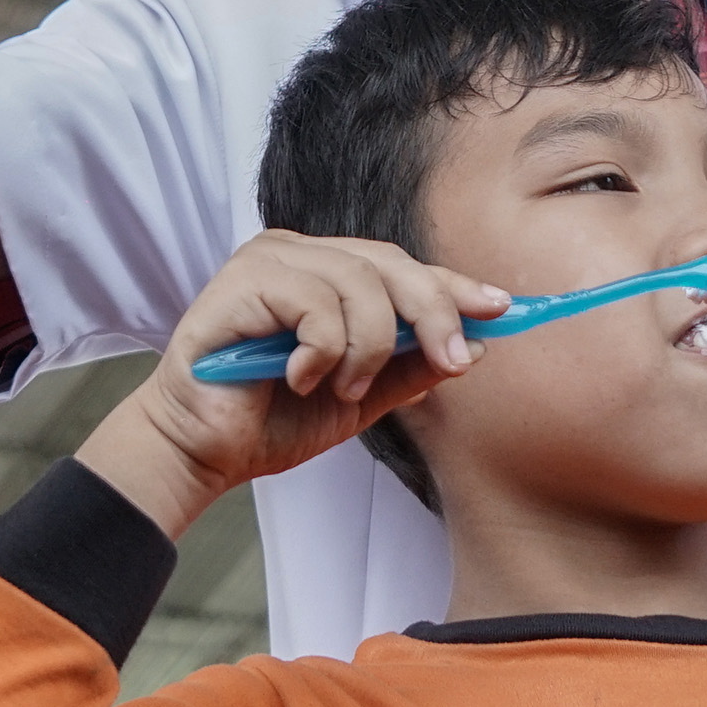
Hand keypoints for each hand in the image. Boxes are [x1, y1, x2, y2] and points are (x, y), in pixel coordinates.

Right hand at [75, 232, 505, 536]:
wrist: (204, 452)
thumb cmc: (270, 421)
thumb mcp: (360, 399)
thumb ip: (407, 369)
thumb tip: (474, 347)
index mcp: (328, 274)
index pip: (403, 268)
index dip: (453, 286)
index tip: (502, 308)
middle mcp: (301, 254)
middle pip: (392, 264)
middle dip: (434, 313)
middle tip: (453, 360)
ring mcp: (271, 259)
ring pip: (360, 283)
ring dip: (366, 349)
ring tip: (341, 388)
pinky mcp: (243, 278)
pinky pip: (317, 303)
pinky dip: (323, 350)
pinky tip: (299, 377)